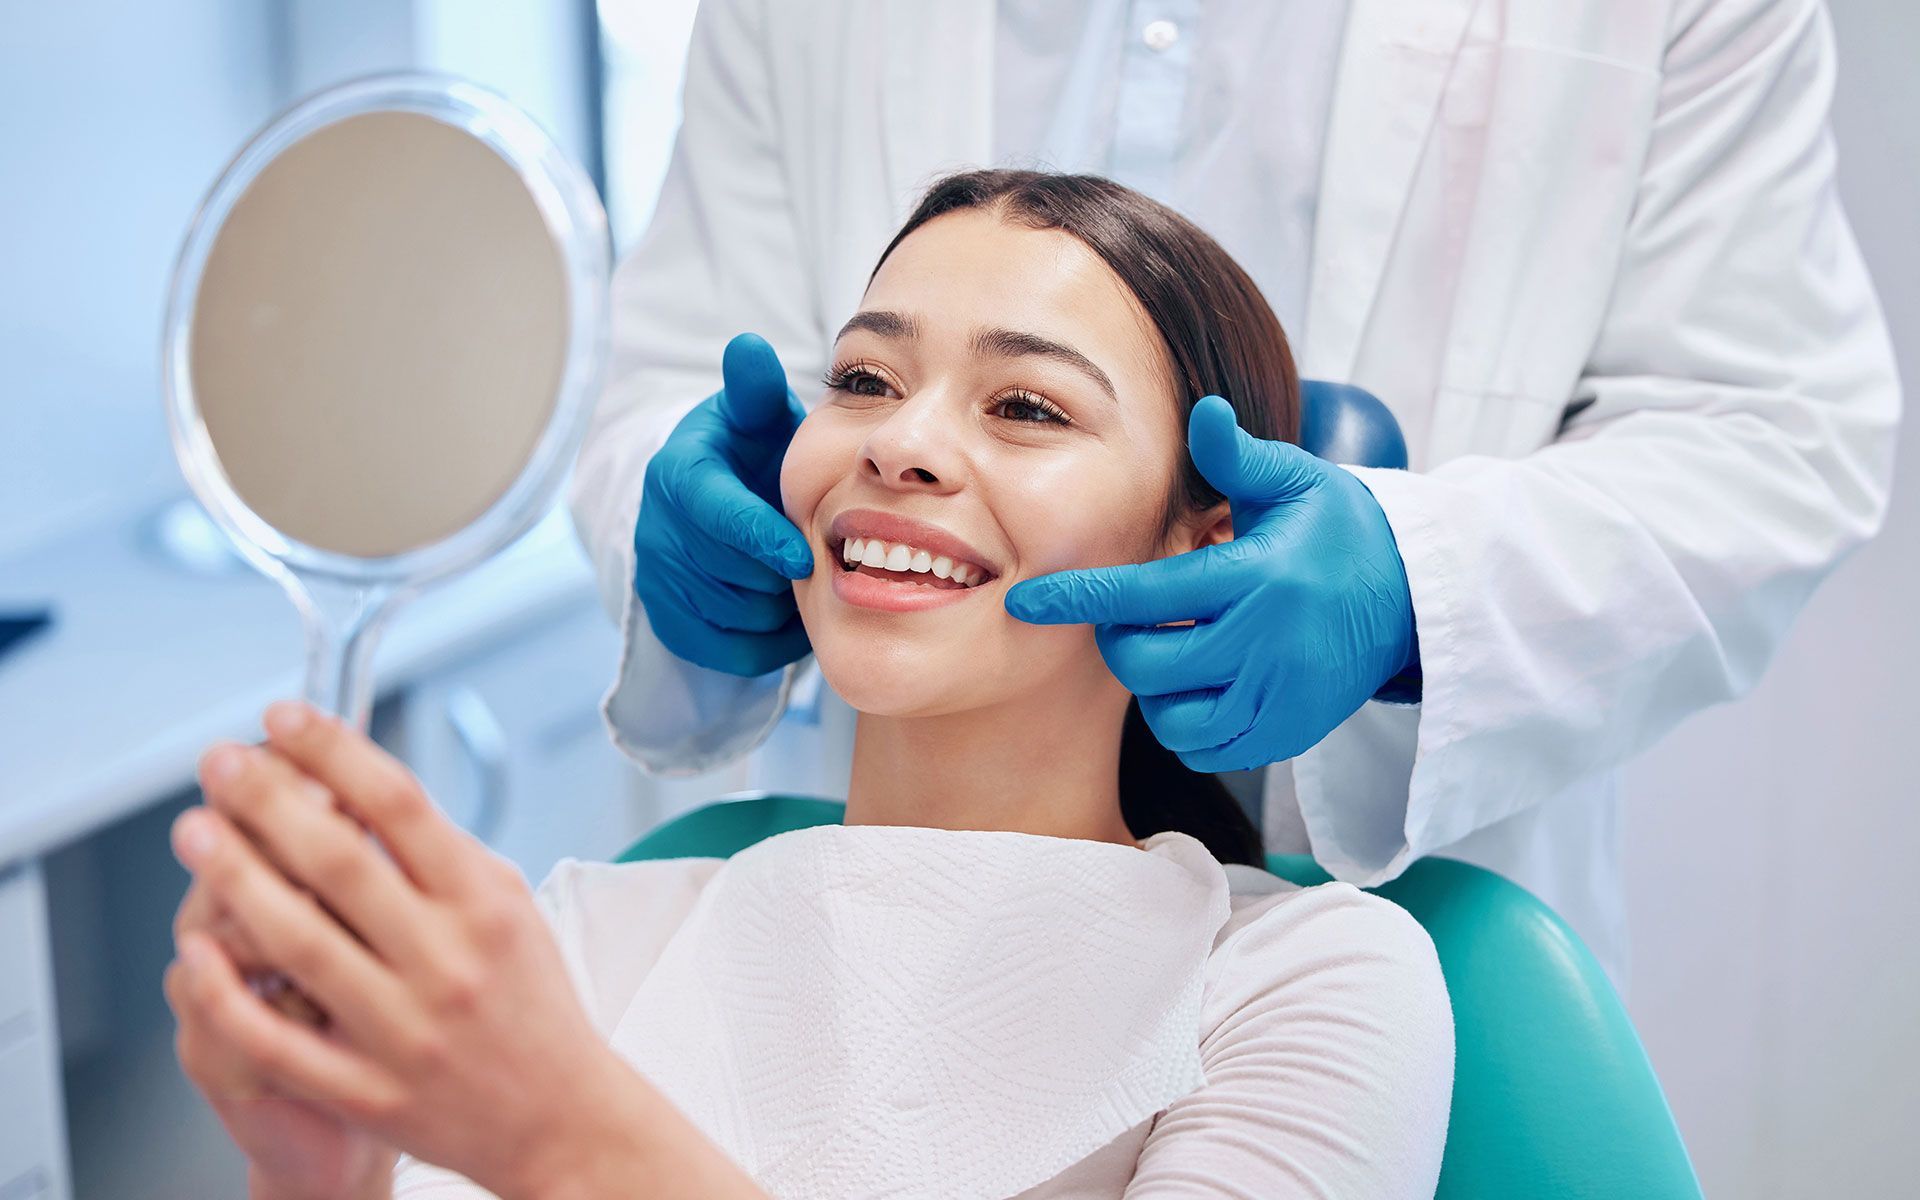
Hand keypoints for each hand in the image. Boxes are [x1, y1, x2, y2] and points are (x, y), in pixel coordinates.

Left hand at [168, 702, 655, 1199]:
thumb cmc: (530, 1003)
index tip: (286, 718)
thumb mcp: (511, 907)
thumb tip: (357, 789)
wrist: (559, 1117)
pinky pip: (279, 1039)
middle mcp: (446, 961)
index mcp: (484, 905)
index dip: (333, 751)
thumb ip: (441, 854)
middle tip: (221, 764)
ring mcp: (403, 1029)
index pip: (399, 805)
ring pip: (299, 941)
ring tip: (196, 832)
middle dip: (268, 800)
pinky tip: (196, 952)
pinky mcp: (368, 1089)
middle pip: (339, 861)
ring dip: (236, 878)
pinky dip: (229, 994)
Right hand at [635, 332, 812, 675]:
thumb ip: (757, 389)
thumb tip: (749, 346)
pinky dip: (769, 642)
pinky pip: (729, 651)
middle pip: (731, 573)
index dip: (760, 539)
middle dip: (780, 572)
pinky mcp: (668, 622)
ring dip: (779, 607)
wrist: (716, 503)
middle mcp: (656, 529)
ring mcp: (658, 580)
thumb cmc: (751, 455)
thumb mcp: (755, 417)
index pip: (715, 515)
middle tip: (817, 559)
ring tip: (800, 580)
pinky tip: (786, 611)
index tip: (803, 557)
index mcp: (678, 475)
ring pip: (735, 616)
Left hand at [1005, 395, 1418, 771]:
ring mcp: (1278, 697)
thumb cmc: (1339, 531)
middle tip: (1136, 617)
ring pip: (1171, 717)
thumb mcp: (1297, 482)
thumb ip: (1238, 457)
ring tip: (1175, 649)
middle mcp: (1265, 644)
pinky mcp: (1288, 733)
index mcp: (1256, 577)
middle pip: (1146, 664)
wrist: (1413, 599)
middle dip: (1121, 641)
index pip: (1145, 595)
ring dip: (1154, 687)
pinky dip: (1186, 724)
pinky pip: (1207, 748)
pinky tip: (1200, 686)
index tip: (1026, 601)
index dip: (1078, 599)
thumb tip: (1203, 410)